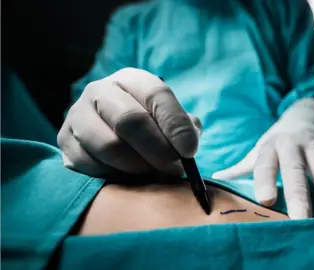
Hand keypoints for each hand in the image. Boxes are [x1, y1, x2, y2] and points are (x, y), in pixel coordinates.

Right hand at [58, 68, 201, 176]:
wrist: (106, 131)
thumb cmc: (149, 125)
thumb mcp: (168, 119)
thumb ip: (183, 127)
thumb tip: (187, 145)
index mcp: (132, 79)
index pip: (156, 95)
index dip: (175, 124)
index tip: (190, 150)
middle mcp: (100, 90)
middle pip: (129, 121)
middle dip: (157, 150)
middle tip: (174, 169)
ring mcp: (78, 114)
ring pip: (109, 146)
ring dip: (137, 166)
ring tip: (152, 173)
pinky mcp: (64, 140)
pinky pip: (90, 165)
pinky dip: (113, 176)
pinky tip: (126, 176)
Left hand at [213, 99, 313, 218]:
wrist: (302, 116)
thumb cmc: (275, 141)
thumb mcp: (257, 150)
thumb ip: (240, 168)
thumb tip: (216, 179)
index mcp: (271, 146)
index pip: (266, 164)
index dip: (265, 180)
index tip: (264, 201)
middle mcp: (294, 146)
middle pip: (297, 171)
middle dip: (300, 195)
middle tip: (301, 220)